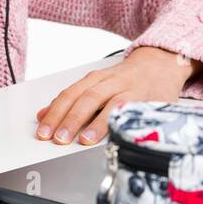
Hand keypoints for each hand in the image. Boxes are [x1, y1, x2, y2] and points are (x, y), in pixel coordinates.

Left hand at [34, 46, 200, 145]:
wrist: (160, 63)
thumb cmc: (124, 79)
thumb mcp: (95, 84)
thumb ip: (71, 99)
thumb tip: (43, 115)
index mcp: (94, 79)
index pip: (70, 95)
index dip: (55, 113)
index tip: (43, 131)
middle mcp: (110, 82)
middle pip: (87, 100)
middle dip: (71, 120)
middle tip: (58, 139)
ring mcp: (130, 91)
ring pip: (111, 105)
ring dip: (96, 124)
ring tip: (84, 140)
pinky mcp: (148, 100)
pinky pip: (134, 112)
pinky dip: (123, 122)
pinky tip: (116, 134)